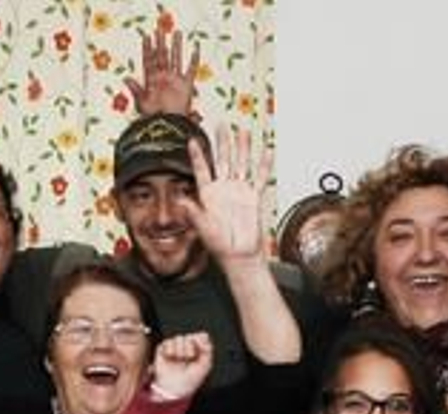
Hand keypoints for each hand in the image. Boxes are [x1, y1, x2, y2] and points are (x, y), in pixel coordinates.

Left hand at [124, 25, 199, 115]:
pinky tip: (195, 49)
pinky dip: (194, 60)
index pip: (149, 60)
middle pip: (162, 56)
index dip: (147, 49)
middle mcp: (163, 78)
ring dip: (177, 46)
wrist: (167, 125)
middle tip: (160, 29)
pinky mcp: (186, 86)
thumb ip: (136, 90)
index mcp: (152, 80)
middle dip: (161, 43)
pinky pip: (191, 70)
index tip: (146, 36)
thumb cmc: (154, 117)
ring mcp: (175, 81)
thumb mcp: (142, 103)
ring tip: (177, 33)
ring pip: (176, 59)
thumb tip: (126, 78)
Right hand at [151, 332, 212, 399]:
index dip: (200, 340)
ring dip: (180, 349)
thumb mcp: (205, 365)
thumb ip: (208, 349)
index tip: (200, 348)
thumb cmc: (190, 379)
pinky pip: (167, 342)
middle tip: (188, 357)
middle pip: (190, 336)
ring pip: (179, 338)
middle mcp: (186, 347)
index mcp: (198, 350)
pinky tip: (171, 357)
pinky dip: (170, 349)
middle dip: (190, 347)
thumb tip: (203, 336)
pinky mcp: (163, 350)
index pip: (201, 336)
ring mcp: (174, 348)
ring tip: (179, 359)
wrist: (175, 389)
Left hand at [177, 125, 269, 267]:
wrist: (239, 255)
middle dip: (222, 141)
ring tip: (243, 130)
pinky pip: (260, 177)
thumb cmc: (220, 245)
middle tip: (221, 123)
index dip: (197, 155)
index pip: (202, 170)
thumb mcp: (203, 228)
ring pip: (241, 163)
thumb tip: (180, 200)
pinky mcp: (254, 197)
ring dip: (243, 147)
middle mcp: (223, 190)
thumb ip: (193, 213)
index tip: (191, 140)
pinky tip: (267, 150)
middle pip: (223, 159)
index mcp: (208, 195)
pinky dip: (264, 164)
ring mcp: (239, 191)